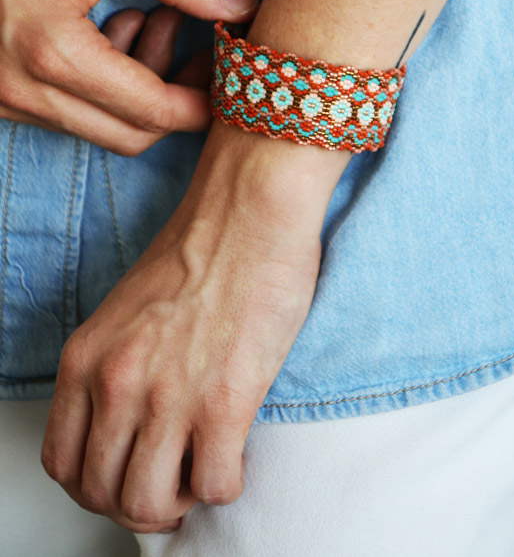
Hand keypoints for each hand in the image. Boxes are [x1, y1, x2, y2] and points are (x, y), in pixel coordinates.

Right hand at [0, 0, 257, 153]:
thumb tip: (240, 6)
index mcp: (54, 56)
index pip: (154, 112)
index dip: (204, 100)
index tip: (231, 72)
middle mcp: (26, 92)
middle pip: (133, 135)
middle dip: (177, 99)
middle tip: (195, 45)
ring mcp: (8, 100)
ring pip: (103, 128)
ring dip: (142, 90)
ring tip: (148, 19)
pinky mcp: (1, 96)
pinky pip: (72, 113)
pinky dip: (107, 86)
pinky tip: (110, 31)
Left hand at [41, 119, 347, 533]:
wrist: (248, 212)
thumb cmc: (199, 250)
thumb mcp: (126, 310)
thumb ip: (115, 366)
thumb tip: (131, 424)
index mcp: (85, 358)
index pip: (62, 462)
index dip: (94, 485)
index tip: (126, 476)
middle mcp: (116, 382)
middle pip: (102, 493)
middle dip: (137, 502)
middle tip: (169, 484)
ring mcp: (167, 396)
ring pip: (148, 503)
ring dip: (177, 502)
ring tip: (199, 473)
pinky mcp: (224, 401)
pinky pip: (214, 485)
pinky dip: (224, 484)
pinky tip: (234, 454)